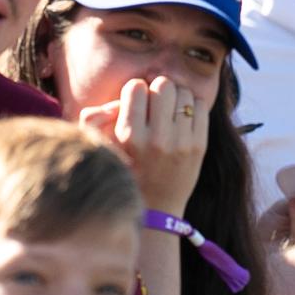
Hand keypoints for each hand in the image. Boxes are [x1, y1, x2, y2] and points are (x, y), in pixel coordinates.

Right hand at [80, 76, 207, 214]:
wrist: (157, 209)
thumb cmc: (126, 171)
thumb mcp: (102, 147)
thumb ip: (94, 118)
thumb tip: (118, 101)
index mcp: (129, 137)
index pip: (135, 87)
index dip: (135, 91)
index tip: (136, 103)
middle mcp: (156, 139)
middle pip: (163, 85)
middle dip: (157, 90)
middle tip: (156, 104)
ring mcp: (181, 142)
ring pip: (184, 92)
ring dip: (176, 97)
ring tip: (169, 112)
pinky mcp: (199, 146)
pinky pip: (200, 105)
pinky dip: (191, 106)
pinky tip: (183, 119)